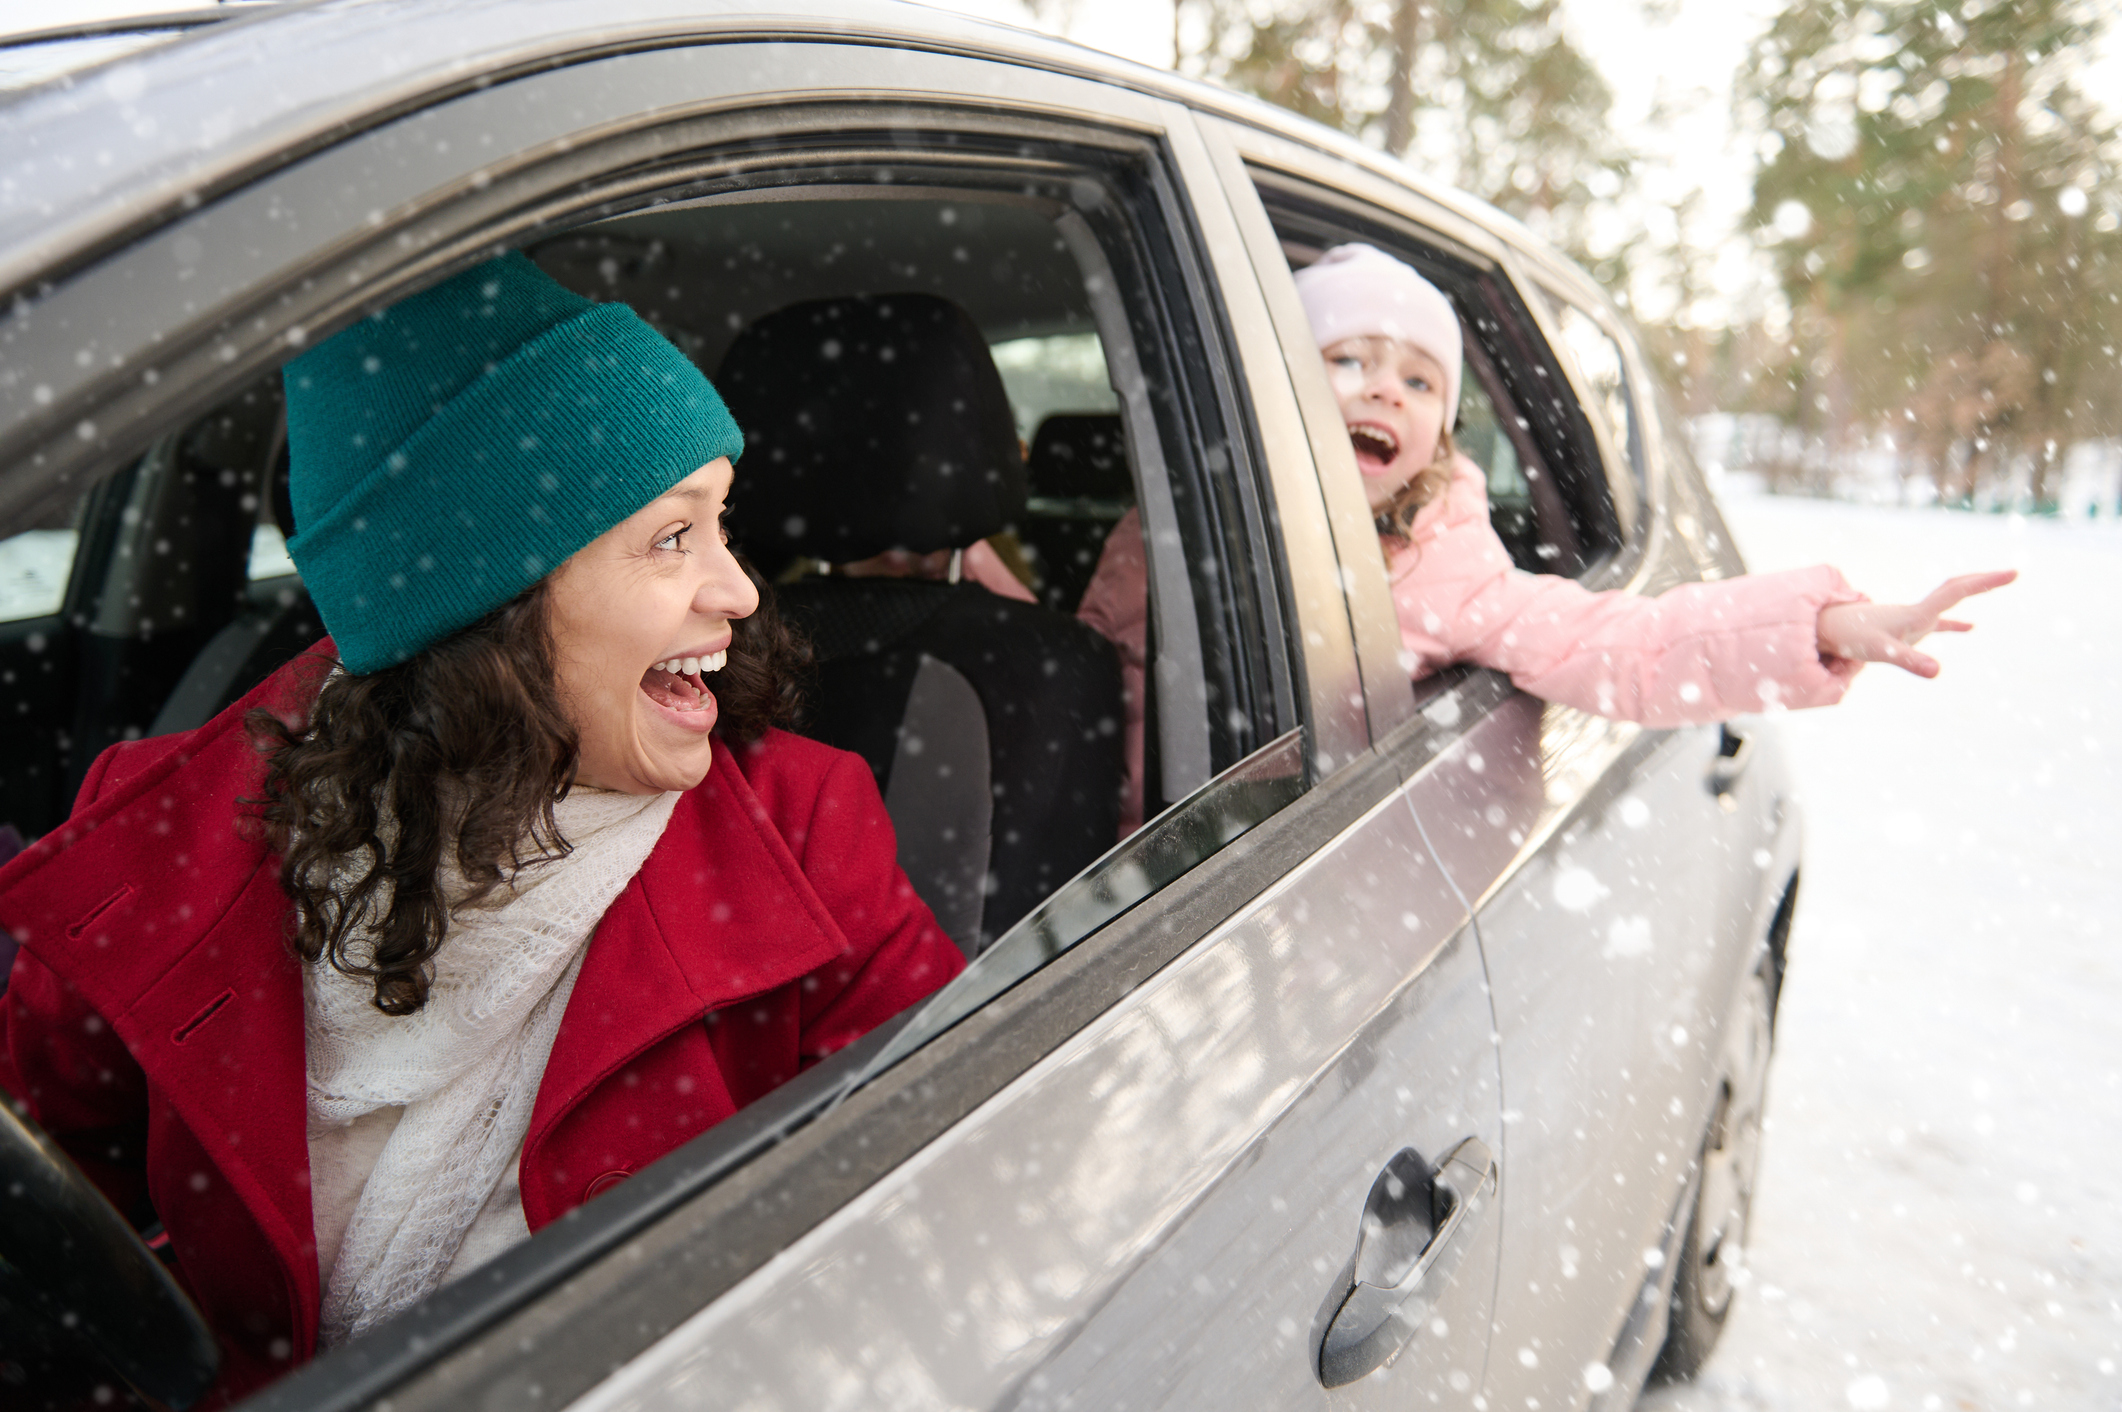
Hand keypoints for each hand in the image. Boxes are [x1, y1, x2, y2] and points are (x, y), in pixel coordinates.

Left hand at [1815, 570, 2016, 676]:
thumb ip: (1908, 660)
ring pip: (1948, 602)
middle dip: (1984, 581)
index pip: (1957, 591)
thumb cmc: (1851, 639)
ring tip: (1997, 584)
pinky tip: (1970, 628)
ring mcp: (1912, 619)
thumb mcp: (1882, 651)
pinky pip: (1937, 623)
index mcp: (1917, 614)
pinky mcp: (1905, 629)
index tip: (2012, 573)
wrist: (1826, 630)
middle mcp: (1917, 612)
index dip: (1985, 582)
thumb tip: (1937, 672)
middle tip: (2012, 573)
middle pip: (1956, 589)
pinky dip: (1955, 623)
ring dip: (1972, 593)